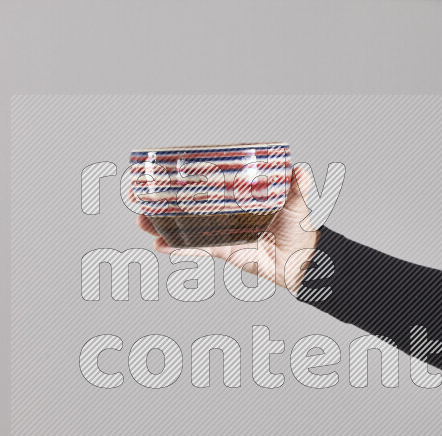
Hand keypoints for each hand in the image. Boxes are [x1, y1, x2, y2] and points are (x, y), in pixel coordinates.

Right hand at [136, 163, 319, 291]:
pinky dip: (179, 248)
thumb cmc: (300, 228)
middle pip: (188, 204)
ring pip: (185, 226)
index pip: (209, 183)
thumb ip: (298, 187)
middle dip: (162, 201)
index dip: (186, 178)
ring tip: (142, 221)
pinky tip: (161, 245)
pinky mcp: (223, 250)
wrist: (302, 261)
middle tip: (139, 196)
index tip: (162, 172)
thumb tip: (299, 169)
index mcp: (238, 196)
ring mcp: (222, 231)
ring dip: (162, 225)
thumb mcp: (297, 203)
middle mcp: (226, 212)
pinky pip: (197, 248)